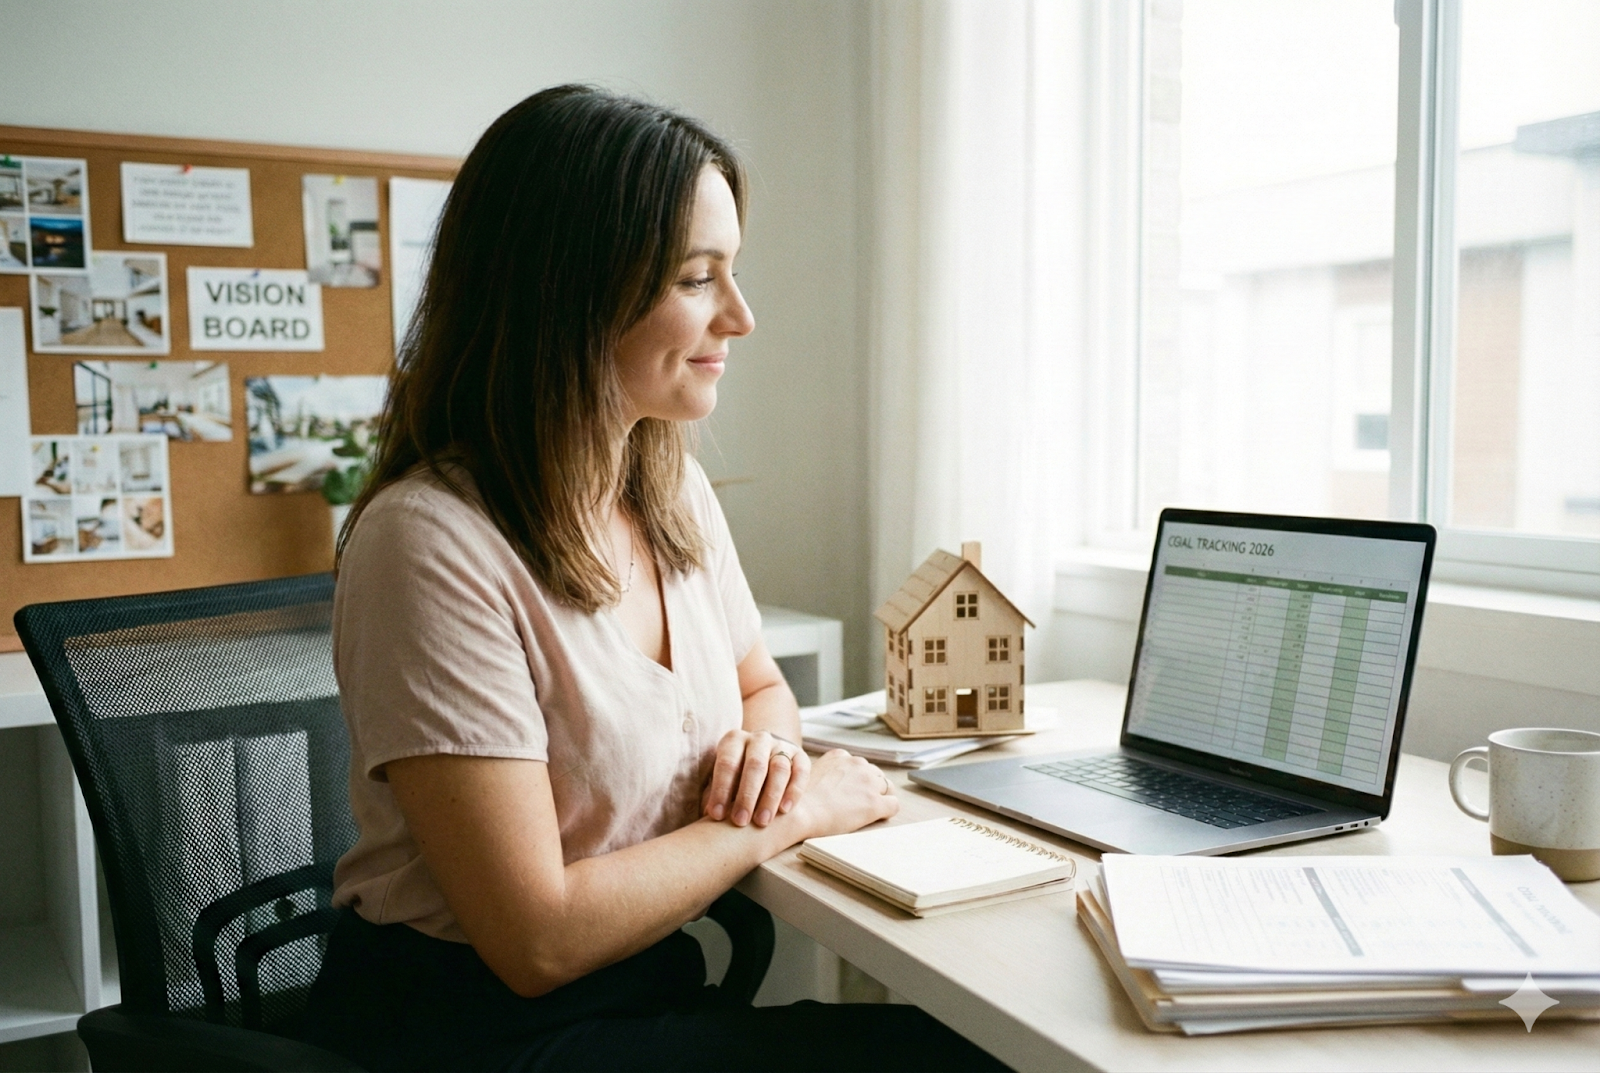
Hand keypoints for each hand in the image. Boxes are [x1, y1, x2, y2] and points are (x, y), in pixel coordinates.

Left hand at [702, 728, 811, 826]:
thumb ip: (715, 793)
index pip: (727, 763)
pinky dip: (794, 791)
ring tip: (762, 821)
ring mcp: (782, 746)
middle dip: (747, 795)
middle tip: (740, 821)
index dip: (721, 789)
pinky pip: (801, 772)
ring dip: (770, 797)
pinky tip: (785, 810)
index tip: (716, 815)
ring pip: (779, 769)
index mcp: (734, 740)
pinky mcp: (801, 756)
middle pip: (755, 765)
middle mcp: (759, 739)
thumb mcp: (723, 778)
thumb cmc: (736, 775)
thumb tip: (709, 814)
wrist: (766, 756)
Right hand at [783, 749, 898, 840]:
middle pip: (875, 775)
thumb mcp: (810, 774)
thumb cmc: (799, 800)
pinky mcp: (875, 803)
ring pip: (888, 787)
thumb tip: (835, 783)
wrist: (798, 814)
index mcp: (841, 756)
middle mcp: (857, 764)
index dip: (857, 780)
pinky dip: (887, 811)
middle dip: (870, 788)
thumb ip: (827, 772)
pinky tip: (875, 818)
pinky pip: (893, 805)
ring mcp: (868, 783)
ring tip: (865, 811)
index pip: (860, 765)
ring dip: (880, 798)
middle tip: (858, 804)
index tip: (850, 792)